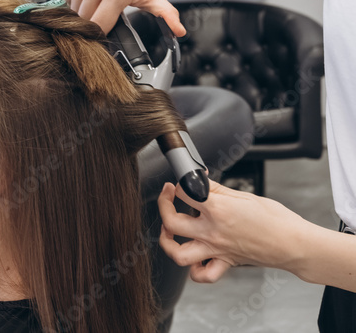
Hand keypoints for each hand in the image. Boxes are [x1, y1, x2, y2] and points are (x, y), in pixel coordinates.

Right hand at [62, 0, 185, 35]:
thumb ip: (167, 16)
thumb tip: (178, 32)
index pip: (99, 25)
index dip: (101, 32)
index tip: (105, 31)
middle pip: (85, 18)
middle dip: (92, 22)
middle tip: (102, 15)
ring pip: (74, 7)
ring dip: (82, 10)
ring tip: (97, 1)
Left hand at [158, 180, 309, 282]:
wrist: (292, 243)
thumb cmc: (274, 218)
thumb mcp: (244, 195)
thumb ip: (218, 189)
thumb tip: (201, 180)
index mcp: (218, 210)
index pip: (186, 192)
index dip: (181, 182)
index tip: (184, 180)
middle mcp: (212, 232)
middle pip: (172, 222)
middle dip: (163, 205)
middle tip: (168, 194)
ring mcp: (216, 250)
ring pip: (178, 254)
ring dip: (167, 241)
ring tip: (169, 228)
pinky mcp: (224, 262)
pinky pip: (202, 274)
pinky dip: (194, 269)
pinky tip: (194, 256)